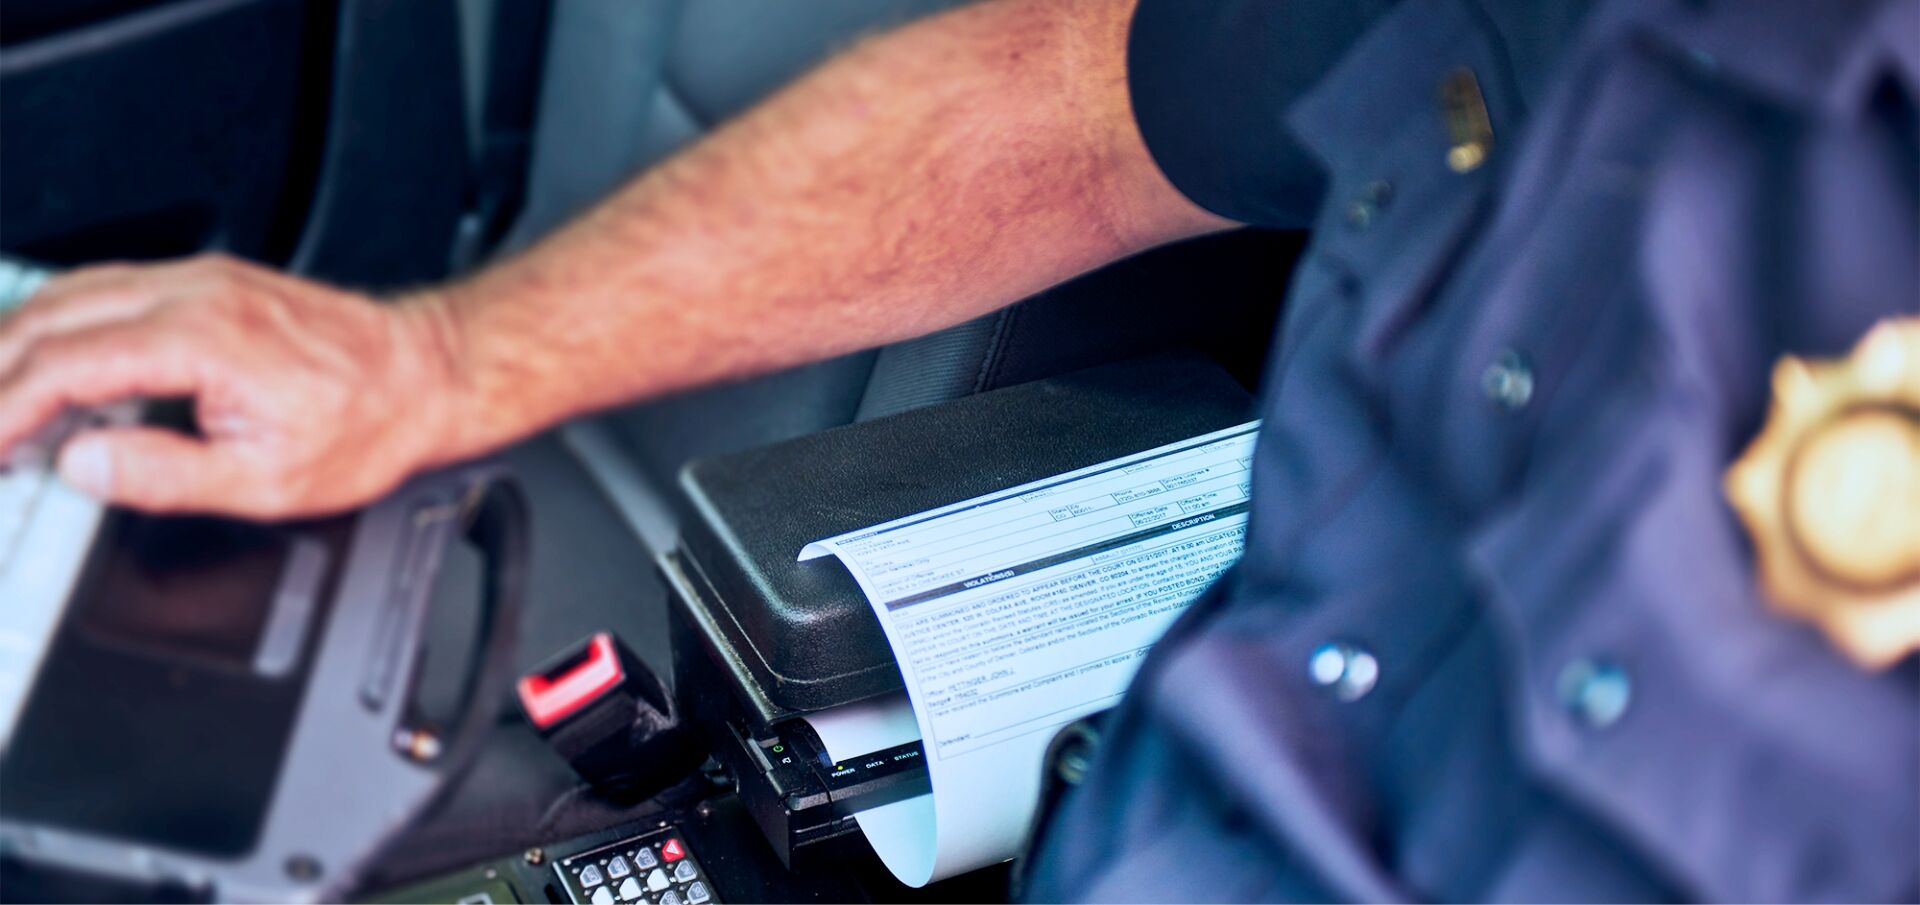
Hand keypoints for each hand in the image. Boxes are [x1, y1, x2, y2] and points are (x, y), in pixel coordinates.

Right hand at [0, 254, 466, 517]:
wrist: (428, 373)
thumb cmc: (370, 422)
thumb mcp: (272, 481)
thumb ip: (167, 476)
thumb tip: (84, 466)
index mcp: (203, 340)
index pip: (65, 367)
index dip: (5, 410)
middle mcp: (194, 293)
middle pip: (49, 319)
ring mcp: (200, 278)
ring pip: (71, 292)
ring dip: (16, 341)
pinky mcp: (209, 279)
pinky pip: (108, 287)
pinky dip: (60, 322)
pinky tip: (48, 357)